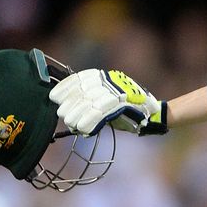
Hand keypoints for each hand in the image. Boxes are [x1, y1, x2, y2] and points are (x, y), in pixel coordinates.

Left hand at [49, 69, 167, 135]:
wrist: (152, 115)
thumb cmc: (126, 110)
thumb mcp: (106, 101)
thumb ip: (90, 101)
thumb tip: (66, 108)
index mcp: (107, 78)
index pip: (82, 78)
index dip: (66, 86)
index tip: (54, 96)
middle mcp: (112, 81)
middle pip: (85, 90)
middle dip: (71, 103)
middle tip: (62, 114)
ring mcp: (120, 91)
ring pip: (92, 101)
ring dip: (78, 114)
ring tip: (71, 123)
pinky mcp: (125, 103)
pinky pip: (103, 112)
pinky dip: (90, 121)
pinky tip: (83, 128)